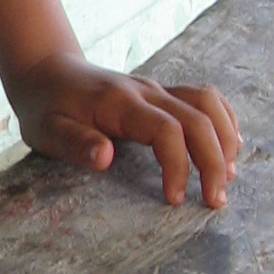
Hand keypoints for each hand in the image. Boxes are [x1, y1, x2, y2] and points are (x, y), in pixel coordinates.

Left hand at [8, 51, 240, 208]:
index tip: (174, 199)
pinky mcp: (161, 93)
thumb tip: (105, 157)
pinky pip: (205, 99)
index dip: (178, 165)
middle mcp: (145, 92)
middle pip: (198, 118)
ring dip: (225, 139)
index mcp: (119, 103)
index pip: (166, 130)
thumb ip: (75, 143)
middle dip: (214, 160)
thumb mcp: (46, 130)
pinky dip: (223, 122)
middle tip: (215, 201)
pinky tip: (227, 148)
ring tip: (228, 177)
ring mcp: (157, 89)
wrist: (46, 71)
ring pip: (209, 103)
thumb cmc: (45, 107)